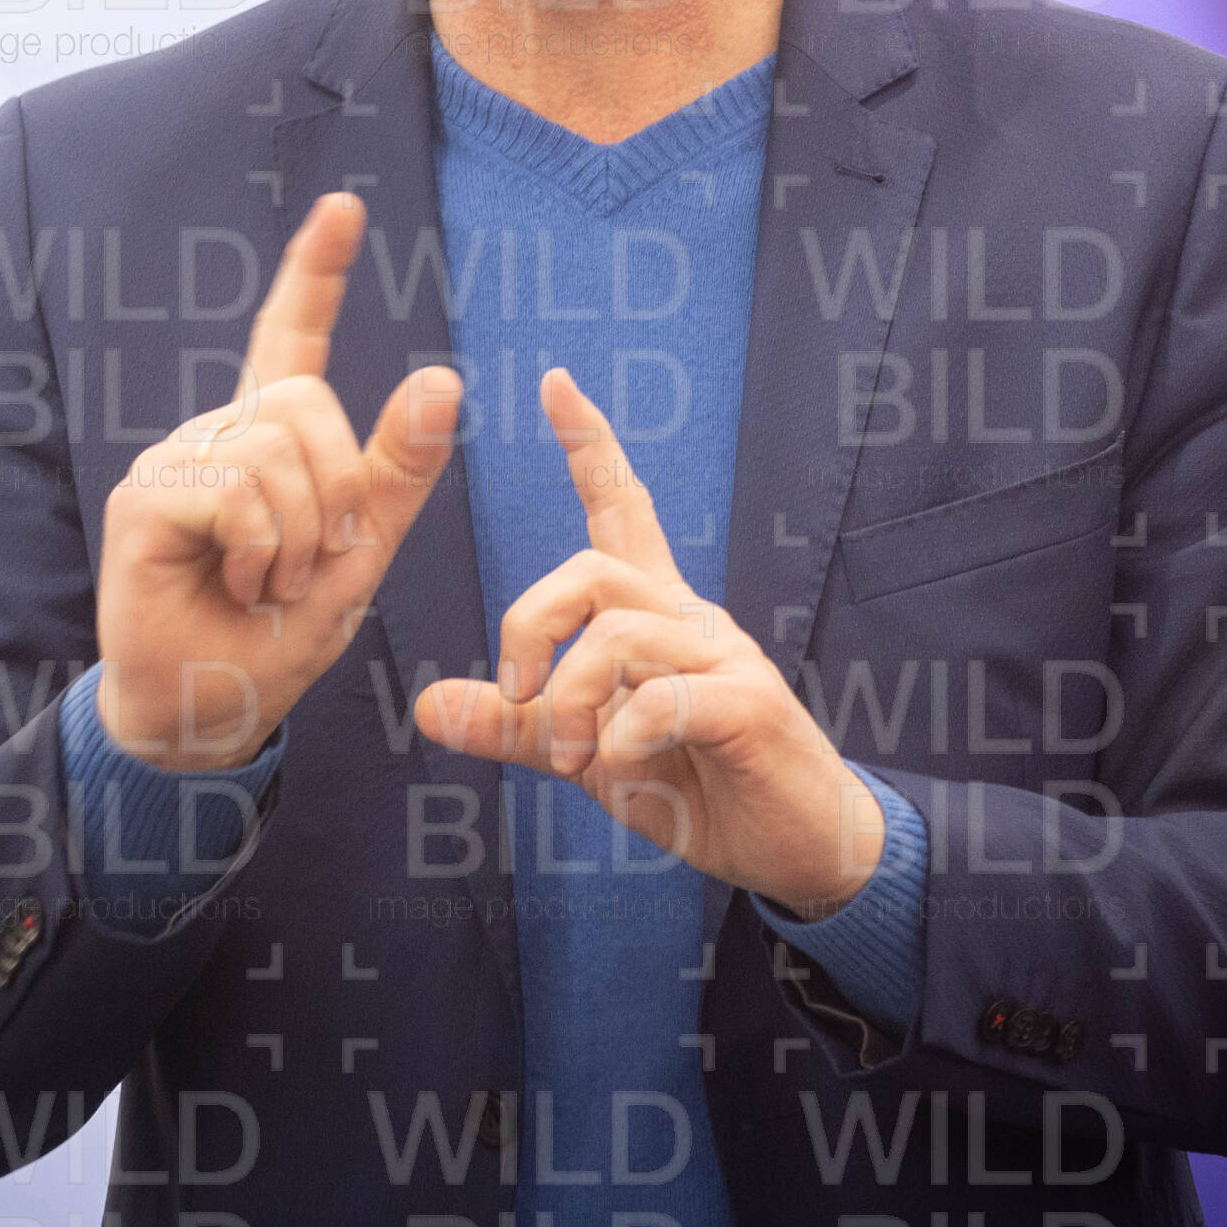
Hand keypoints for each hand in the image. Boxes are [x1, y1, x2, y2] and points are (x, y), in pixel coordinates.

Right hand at [95, 192, 462, 769]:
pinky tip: (233, 580)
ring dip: (295, 536)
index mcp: (272, 436)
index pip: (294, 337)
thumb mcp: (364, 547)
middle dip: (333, 490)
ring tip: (264, 579)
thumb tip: (443, 376)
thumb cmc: (283, 626)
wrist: (219, 705)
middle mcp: (220, 433)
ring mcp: (175, 460)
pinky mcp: (144, 499)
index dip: (317, 270)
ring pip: (273, 450)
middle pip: (305, 401)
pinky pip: (234, 493)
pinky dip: (257, 548)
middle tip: (303, 562)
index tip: (343, 207)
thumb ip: (398, 467)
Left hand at [412, 366, 884, 914]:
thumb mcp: (588, 754)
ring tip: (571, 758)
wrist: (799, 845)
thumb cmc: (696, 783)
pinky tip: (623, 768)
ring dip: (568, 701)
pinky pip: (662, 699)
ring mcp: (724, 657)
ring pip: (618, 634)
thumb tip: (427, 703)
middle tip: (518, 694)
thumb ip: (515, 726)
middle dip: (531, 624)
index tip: (554, 380)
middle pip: (591, 569)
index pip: (622, 507)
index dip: (589, 445)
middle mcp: (689, 618)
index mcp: (654, 616)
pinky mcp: (749, 705)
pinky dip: (622, 739)